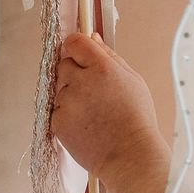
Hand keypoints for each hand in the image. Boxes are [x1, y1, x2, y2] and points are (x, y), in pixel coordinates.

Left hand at [52, 32, 164, 185]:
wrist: (129, 155)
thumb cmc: (137, 118)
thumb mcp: (133, 81)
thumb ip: (110, 56)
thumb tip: (92, 37)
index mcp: (103, 68)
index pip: (75, 42)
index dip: (77, 46)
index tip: (80, 54)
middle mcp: (82, 82)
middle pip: (63, 64)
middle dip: (75, 74)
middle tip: (93, 91)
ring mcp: (68, 103)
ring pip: (59, 89)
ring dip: (71, 96)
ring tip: (93, 113)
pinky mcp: (58, 122)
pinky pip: (56, 110)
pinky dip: (68, 115)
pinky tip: (86, 125)